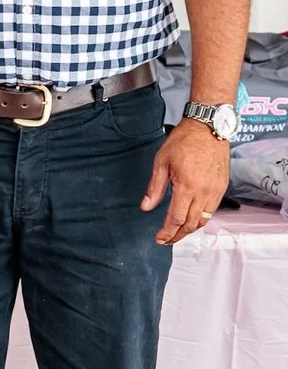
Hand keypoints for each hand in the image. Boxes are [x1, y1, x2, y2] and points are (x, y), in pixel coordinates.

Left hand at [140, 120, 229, 243]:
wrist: (209, 129)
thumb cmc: (183, 141)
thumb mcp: (161, 162)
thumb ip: (155, 188)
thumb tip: (146, 207)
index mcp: (187, 186)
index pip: (176, 218)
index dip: (167, 232)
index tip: (159, 239)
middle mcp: (204, 192)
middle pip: (191, 224)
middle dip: (178, 235)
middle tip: (166, 240)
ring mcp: (215, 191)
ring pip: (203, 220)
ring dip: (190, 229)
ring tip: (177, 233)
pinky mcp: (222, 188)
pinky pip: (212, 210)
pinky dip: (201, 219)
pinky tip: (191, 219)